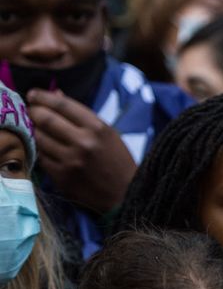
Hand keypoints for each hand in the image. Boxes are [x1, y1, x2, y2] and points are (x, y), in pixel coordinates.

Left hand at [27, 89, 135, 212]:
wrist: (126, 194)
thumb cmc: (117, 161)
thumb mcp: (107, 133)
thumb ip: (81, 115)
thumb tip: (54, 94)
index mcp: (98, 128)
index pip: (62, 105)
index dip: (43, 97)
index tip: (33, 95)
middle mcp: (84, 143)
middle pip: (46, 119)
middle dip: (33, 111)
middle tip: (31, 111)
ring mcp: (71, 160)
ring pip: (39, 138)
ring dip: (34, 131)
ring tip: (37, 130)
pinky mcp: (62, 176)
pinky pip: (41, 157)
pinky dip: (40, 150)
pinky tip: (45, 148)